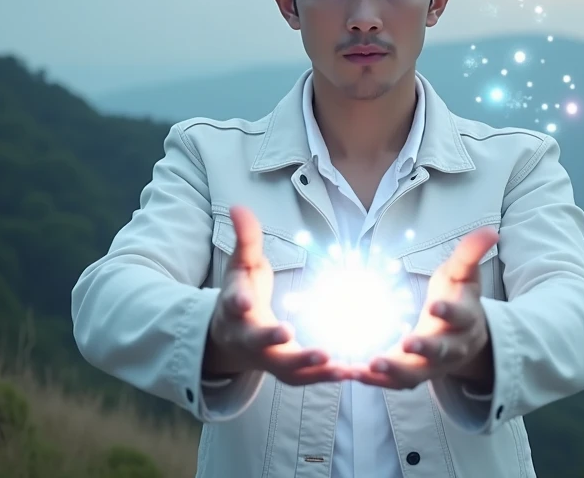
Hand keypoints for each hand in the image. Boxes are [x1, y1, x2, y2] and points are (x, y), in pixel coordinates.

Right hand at [203, 205, 348, 385]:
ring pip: (286, 369)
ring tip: (339, 364)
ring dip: (310, 367)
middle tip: (288, 333)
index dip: (237, 302)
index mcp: (235, 309)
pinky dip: (327, 377)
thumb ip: (245, 239)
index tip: (244, 301)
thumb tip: (238, 206)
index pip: (233, 304)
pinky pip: (306, 378)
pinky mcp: (286, 371)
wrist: (230, 339)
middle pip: (258, 342)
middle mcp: (248, 338)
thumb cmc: (241, 293)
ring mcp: (267, 359)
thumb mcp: (241, 265)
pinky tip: (352, 372)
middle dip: (271, 339)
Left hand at [350, 226, 499, 390]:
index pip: (460, 317)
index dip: (449, 312)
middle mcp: (452, 348)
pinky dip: (373, 381)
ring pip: (415, 374)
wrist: (466, 338)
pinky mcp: (413, 376)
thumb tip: (490, 231)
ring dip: (393, 371)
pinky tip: (350, 373)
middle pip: (441, 352)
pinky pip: (393, 383)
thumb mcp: (464, 274)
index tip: (434, 306)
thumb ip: (471, 253)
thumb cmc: (459, 297)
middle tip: (406, 343)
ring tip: (368, 366)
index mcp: (466, 320)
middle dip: (424, 348)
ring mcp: (433, 366)